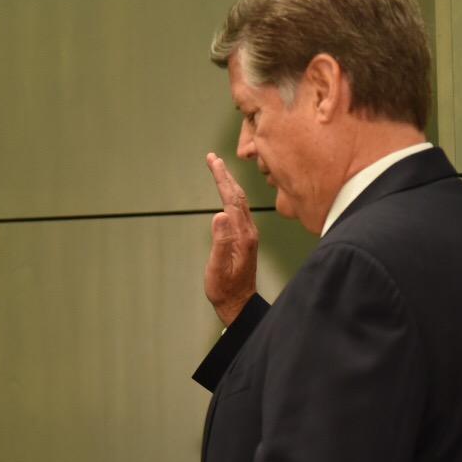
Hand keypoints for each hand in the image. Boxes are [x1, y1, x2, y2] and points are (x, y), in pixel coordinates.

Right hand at [203, 153, 258, 325]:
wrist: (239, 304)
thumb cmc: (226, 289)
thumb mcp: (217, 268)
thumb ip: (219, 241)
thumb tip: (219, 215)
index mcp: (242, 235)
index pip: (231, 199)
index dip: (222, 178)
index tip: (213, 161)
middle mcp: (248, 231)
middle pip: (237, 195)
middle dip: (225, 175)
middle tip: (213, 158)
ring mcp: (248, 234)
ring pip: (240, 201)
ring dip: (229, 183)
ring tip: (218, 169)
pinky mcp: (245, 238)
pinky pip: (240, 210)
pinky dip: (232, 195)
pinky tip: (228, 194)